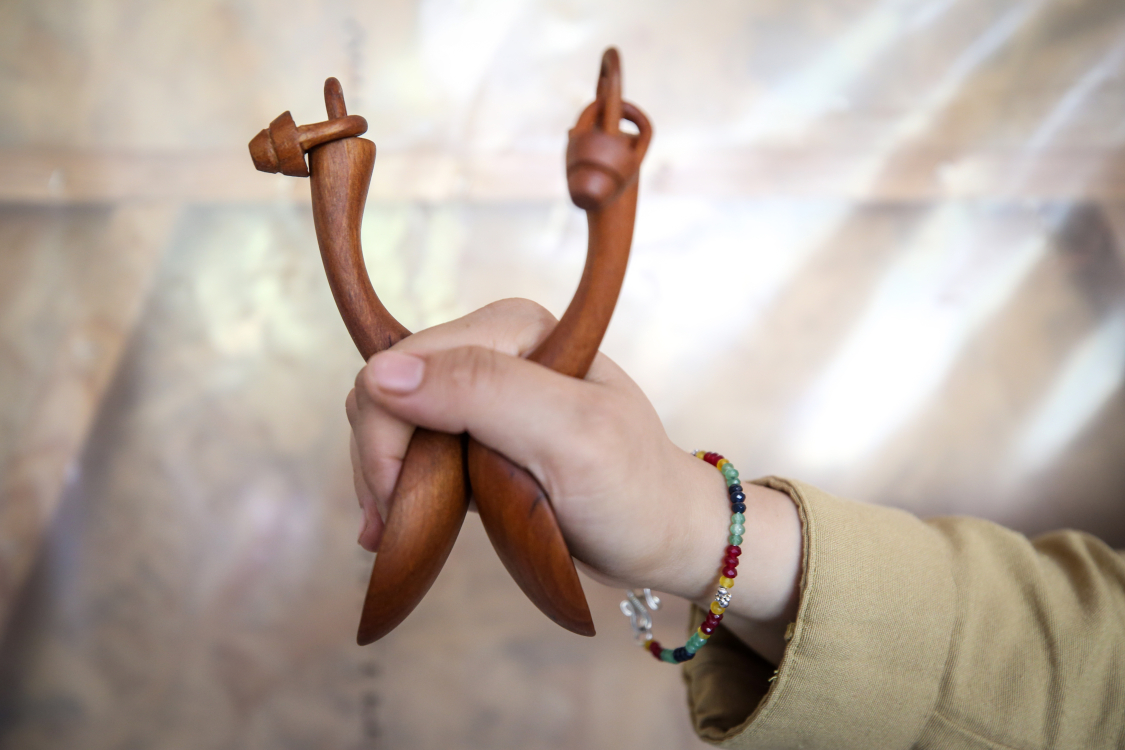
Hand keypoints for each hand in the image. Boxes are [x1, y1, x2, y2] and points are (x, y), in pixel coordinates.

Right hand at [346, 298, 801, 662]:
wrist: (661, 534)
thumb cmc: (632, 487)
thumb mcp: (568, 437)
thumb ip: (482, 392)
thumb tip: (382, 372)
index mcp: (517, 328)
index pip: (410, 363)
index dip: (388, 430)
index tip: (395, 500)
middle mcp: (495, 347)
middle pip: (390, 388)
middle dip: (380, 457)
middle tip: (389, 525)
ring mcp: (483, 391)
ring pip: (392, 419)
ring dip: (384, 477)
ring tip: (394, 531)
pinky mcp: (477, 432)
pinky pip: (412, 446)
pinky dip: (399, 485)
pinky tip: (399, 524)